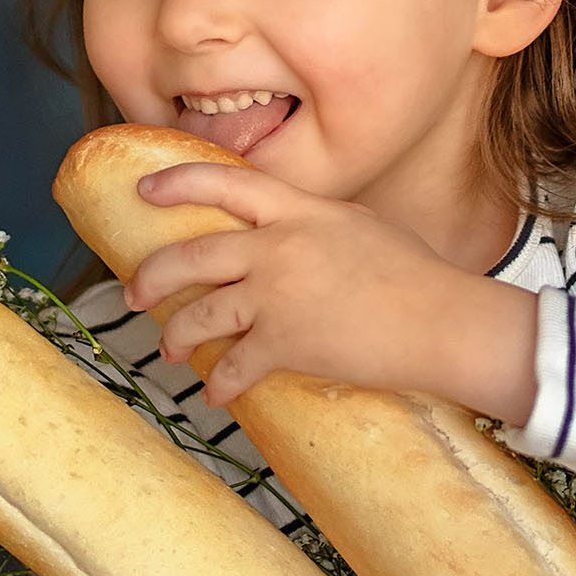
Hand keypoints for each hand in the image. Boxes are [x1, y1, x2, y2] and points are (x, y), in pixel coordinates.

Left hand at [122, 162, 536, 418]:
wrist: (441, 322)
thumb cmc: (417, 276)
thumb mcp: (361, 226)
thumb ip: (316, 224)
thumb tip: (292, 232)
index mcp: (299, 210)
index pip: (224, 183)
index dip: (176, 184)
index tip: (144, 191)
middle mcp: (278, 247)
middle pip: (191, 256)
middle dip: (151, 277)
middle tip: (133, 292)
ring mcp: (277, 295)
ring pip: (201, 314)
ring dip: (177, 336)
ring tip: (169, 350)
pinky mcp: (286, 343)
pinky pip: (235, 365)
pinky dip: (220, 383)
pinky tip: (216, 393)